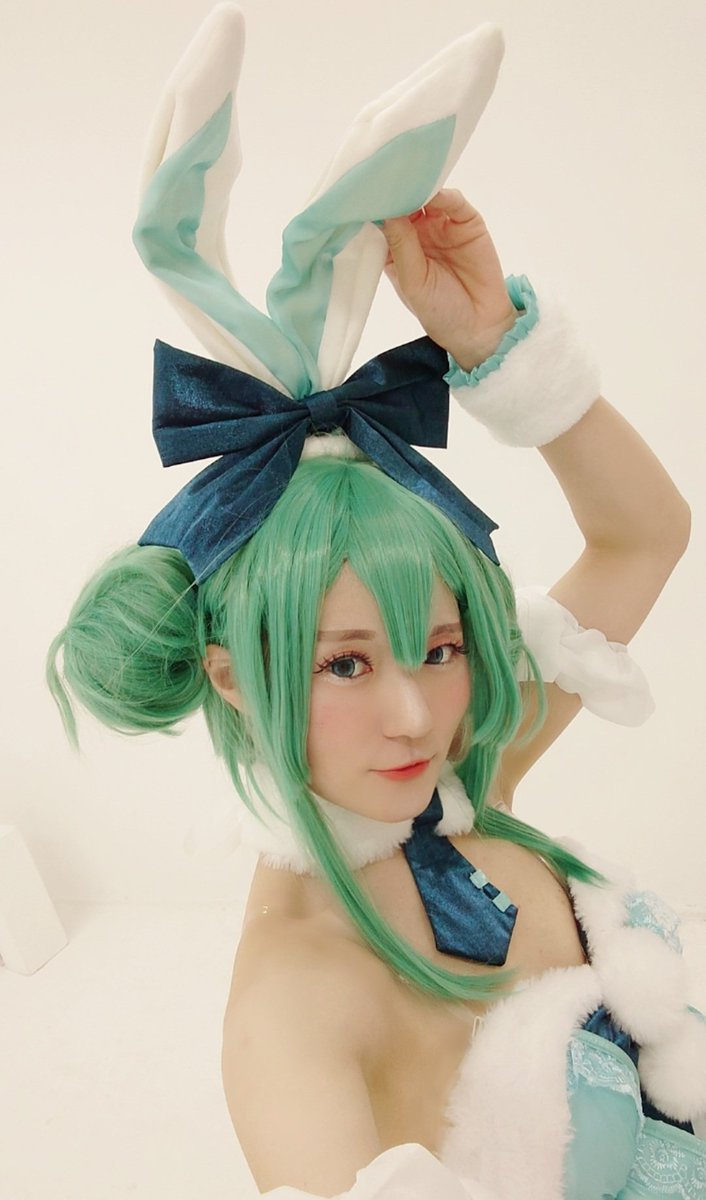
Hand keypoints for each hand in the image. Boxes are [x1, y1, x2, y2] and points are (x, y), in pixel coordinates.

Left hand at [381, 190, 516, 370]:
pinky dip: (444, 194)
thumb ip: (401, 246)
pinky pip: (454, 202)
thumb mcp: (412, 282)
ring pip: (427, 198)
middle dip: (396, 192)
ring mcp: (441, 225)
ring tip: (408, 182)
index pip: (382, 222)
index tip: (364, 195)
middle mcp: (417, 234)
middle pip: (403, 204)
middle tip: (386, 180)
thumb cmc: (440, 312)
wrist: (479, 327)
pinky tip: (434, 192)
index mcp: (397, 250)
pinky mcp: (466, 222)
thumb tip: (387, 212)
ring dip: (418, 189)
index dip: (375, 209)